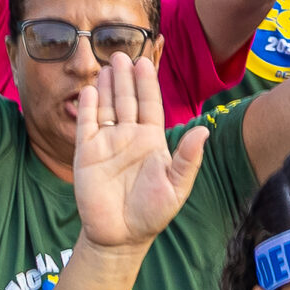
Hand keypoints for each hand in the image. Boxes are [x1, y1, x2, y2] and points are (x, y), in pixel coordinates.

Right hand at [71, 53, 209, 256]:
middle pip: (127, 99)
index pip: (150, 104)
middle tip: (121, 53)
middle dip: (125, 77)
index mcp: (151, 140)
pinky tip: (89, 89)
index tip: (145, 61)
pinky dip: (88, 106)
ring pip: (107, 106)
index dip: (147, 83)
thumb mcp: (176, 186)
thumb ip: (188, 158)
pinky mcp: (86, 153)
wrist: (120, 236)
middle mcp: (129, 136)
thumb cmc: (152, 213)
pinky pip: (86, 124)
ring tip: (106, 64)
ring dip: (106, 85)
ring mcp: (107, 143)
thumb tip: (204, 129)